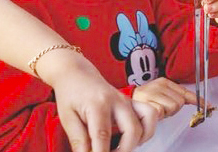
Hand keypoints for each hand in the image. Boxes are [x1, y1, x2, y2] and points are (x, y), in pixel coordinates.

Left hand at [39, 53, 157, 151]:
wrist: (77, 73)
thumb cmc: (71, 94)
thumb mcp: (67, 118)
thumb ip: (78, 140)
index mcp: (98, 104)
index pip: (103, 135)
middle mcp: (118, 101)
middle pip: (131, 131)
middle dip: (123, 150)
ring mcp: (128, 101)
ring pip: (147, 122)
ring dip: (138, 141)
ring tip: (122, 148)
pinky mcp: (133, 102)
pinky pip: (150, 115)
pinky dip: (147, 130)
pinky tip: (133, 138)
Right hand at [132, 77, 198, 118]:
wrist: (126, 102)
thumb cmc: (147, 100)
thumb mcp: (163, 95)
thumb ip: (177, 97)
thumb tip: (198, 102)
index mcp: (165, 82)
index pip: (186, 92)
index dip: (198, 100)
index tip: (208, 105)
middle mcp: (159, 85)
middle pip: (180, 102)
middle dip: (174, 109)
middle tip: (163, 109)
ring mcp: (152, 93)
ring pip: (172, 107)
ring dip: (166, 112)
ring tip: (157, 110)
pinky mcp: (146, 101)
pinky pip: (160, 112)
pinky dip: (158, 115)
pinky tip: (152, 112)